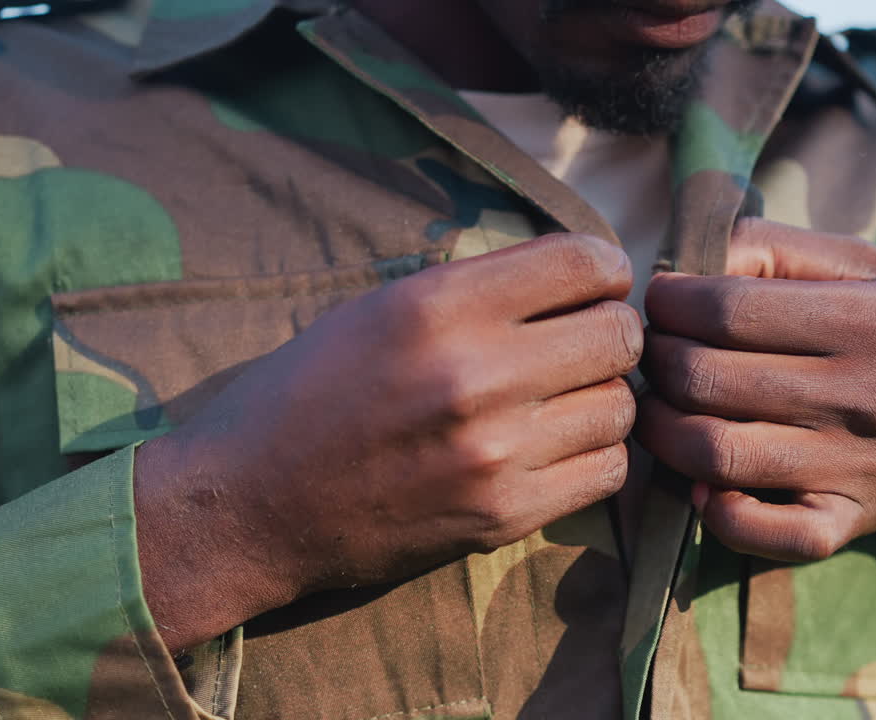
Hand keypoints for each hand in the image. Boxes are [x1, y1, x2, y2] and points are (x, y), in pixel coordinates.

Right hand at [135, 234, 641, 650]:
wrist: (253, 504)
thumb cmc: (310, 392)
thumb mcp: (380, 308)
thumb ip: (479, 287)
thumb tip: (576, 274)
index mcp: (439, 307)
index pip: (585, 262)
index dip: (606, 267)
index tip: (595, 284)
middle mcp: (475, 375)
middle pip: (620, 336)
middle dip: (612, 332)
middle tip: (583, 343)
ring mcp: (495, 453)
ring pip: (622, 407)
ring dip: (602, 397)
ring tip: (564, 398)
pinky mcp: (505, 516)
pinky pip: (607, 471)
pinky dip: (594, 454)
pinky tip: (557, 447)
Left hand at [635, 219, 875, 565]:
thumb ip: (785, 249)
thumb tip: (697, 257)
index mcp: (868, 320)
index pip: (728, 309)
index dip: (670, 303)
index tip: (661, 301)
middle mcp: (860, 395)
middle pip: (708, 379)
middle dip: (658, 361)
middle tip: (653, 352)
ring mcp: (854, 468)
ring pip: (718, 455)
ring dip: (662, 432)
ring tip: (658, 407)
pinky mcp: (852, 523)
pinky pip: (769, 534)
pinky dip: (718, 514)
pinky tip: (705, 484)